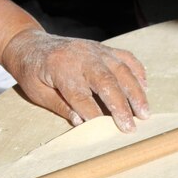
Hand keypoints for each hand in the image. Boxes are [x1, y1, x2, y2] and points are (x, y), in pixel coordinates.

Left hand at [1, 29, 148, 131]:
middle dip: (121, 107)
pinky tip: (145, 87)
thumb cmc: (33, 73)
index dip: (92, 115)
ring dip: (136, 93)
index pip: (80, 96)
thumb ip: (59, 106)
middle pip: (106, 82)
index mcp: (60, 68)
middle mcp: (81, 56)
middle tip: (131, 128)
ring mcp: (96, 50)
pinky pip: (126, 58)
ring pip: (122, 70)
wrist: (31, 45)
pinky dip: (138, 72)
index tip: (103, 132)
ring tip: (145, 113)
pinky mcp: (104, 48)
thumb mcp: (37, 93)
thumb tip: (80, 121)